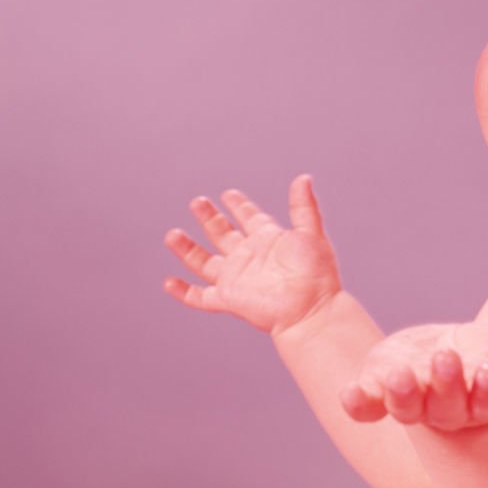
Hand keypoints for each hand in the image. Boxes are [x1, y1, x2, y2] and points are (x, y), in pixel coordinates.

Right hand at [163, 174, 342, 336]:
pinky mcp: (229, 298)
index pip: (250, 218)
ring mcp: (237, 278)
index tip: (229, 194)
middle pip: (223, 234)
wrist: (312, 309)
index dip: (239, 205)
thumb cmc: (317, 274)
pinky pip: (200, 297)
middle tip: (197, 202)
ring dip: (188, 249)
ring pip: (204, 262)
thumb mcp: (311, 232)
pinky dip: (183, 292)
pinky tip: (169, 282)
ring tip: (172, 234)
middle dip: (210, 218)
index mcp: (269, 240)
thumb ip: (303, 206)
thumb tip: (304, 177)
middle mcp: (250, 257)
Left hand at [340, 321, 487, 431]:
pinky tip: (349, 395)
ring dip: (403, 396)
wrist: (447, 360)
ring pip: (408, 410)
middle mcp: (450, 410)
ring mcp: (414, 404)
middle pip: (448, 408)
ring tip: (400, 376)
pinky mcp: (380, 393)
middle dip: (446, 385)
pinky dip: (358, 403)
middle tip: (445, 359)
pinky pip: (367, 407)